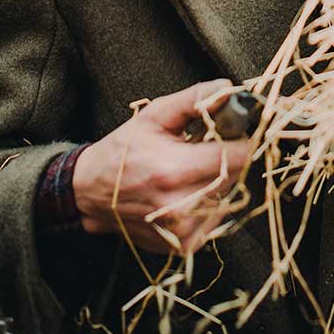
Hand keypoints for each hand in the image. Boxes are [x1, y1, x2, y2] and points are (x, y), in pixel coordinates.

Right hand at [72, 81, 253, 254]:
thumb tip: (229, 88)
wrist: (92, 192)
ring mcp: (182, 230)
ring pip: (228, 196)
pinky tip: (186, 191)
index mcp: (174, 170)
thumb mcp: (155, 115)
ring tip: (190, 169)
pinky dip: (209, 201)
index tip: (232, 132)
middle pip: (235, 176)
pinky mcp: (183, 245)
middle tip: (203, 148)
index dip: (241, 140)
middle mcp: (180, 207)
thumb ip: (195, 99)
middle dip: (228, 158)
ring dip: (219, 180)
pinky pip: (216, 216)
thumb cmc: (124, 148)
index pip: (238, 156)